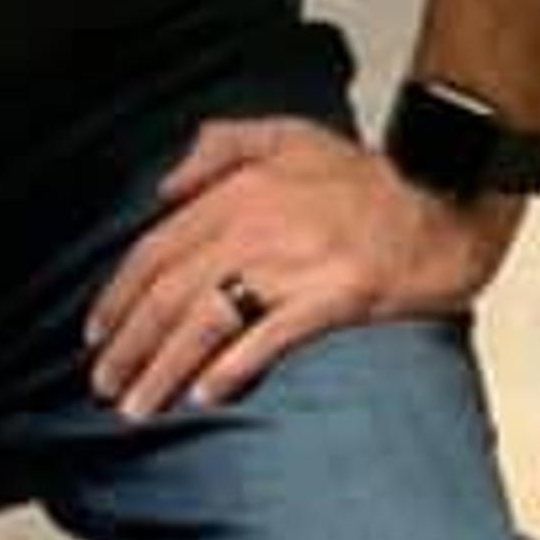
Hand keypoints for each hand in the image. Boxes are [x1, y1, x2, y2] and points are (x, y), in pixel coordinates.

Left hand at [85, 115, 514, 418]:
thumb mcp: (288, 134)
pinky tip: (206, 396)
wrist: (442, 199)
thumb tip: (164, 187)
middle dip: (129, 344)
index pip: (156, 249)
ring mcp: (295, 263)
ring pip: (206, 321)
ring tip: (138, 405)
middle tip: (103, 385)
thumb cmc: (365, 177)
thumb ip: (219, 145)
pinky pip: (267, 338)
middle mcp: (256, 225)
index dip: (118, 296)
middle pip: (170, 293)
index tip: (97, 333)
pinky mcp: (333, 296)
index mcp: (239, 190)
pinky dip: (231, 368)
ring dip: (164, 368)